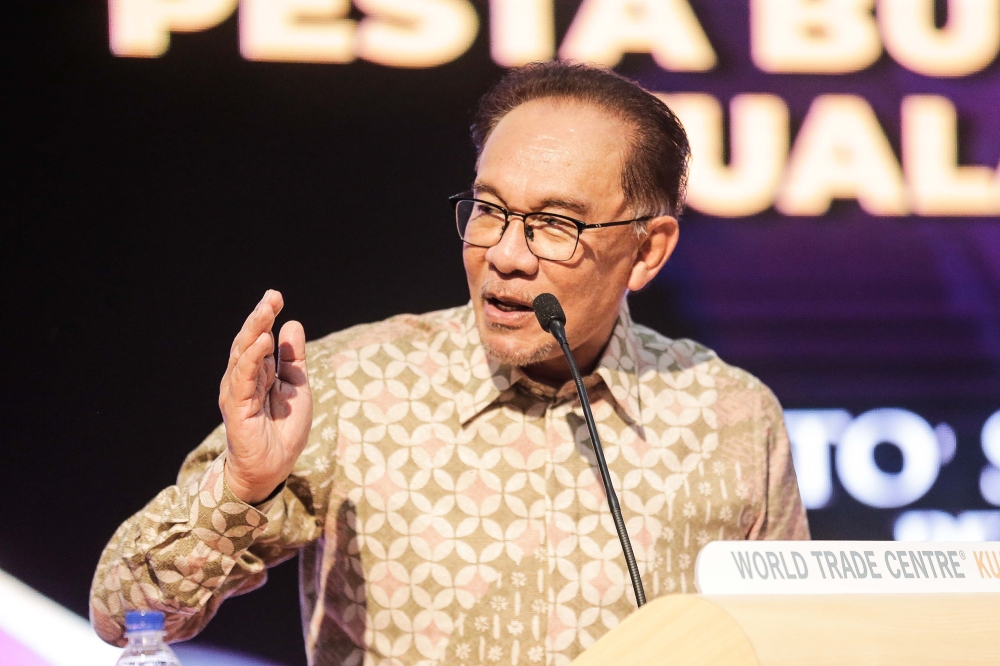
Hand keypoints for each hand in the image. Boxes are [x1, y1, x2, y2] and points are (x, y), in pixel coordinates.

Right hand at [219, 290, 311, 503]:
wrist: (274, 467)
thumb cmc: (284, 429)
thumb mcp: (297, 386)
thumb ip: (293, 358)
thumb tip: (292, 323)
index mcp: (259, 372)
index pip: (260, 338)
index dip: (266, 318)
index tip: (276, 297)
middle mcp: (245, 378)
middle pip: (249, 341)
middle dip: (259, 318)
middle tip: (272, 297)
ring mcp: (238, 391)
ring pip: (243, 355)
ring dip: (254, 331)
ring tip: (266, 311)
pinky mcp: (237, 406)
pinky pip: (244, 377)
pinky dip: (252, 358)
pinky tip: (262, 342)